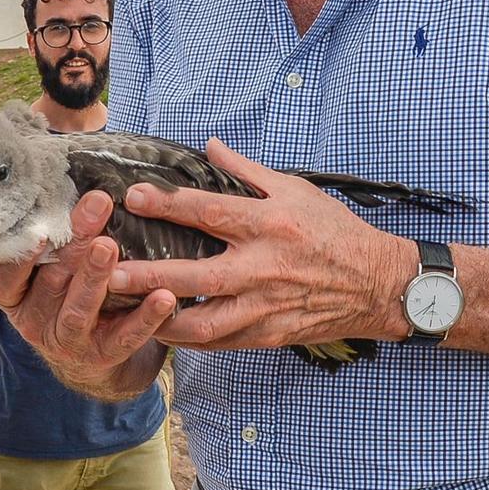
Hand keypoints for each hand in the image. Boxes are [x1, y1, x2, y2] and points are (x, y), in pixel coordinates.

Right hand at [0, 190, 175, 399]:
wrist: (88, 360)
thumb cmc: (66, 294)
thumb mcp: (47, 269)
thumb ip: (52, 235)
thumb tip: (73, 172)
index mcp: (15, 295)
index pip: (6, 276)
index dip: (20, 257)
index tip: (39, 231)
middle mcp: (35, 319)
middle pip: (51, 280)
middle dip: (74, 244)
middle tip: (97, 207)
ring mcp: (67, 341)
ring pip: (80, 309)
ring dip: (96, 276)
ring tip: (111, 246)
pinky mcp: (102, 356)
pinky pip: (124, 337)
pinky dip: (144, 317)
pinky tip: (163, 296)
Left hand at [110, 139, 412, 351]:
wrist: (377, 285)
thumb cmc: (334, 232)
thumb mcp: (295, 190)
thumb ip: (247, 171)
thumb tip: (210, 146)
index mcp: (269, 225)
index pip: (209, 213)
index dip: (168, 204)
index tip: (132, 197)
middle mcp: (263, 268)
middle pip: (196, 276)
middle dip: (149, 277)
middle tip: (110, 274)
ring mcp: (265, 307)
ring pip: (203, 322)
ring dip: (161, 320)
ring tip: (126, 312)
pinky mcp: (268, 334)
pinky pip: (220, 343)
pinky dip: (188, 339)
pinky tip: (162, 330)